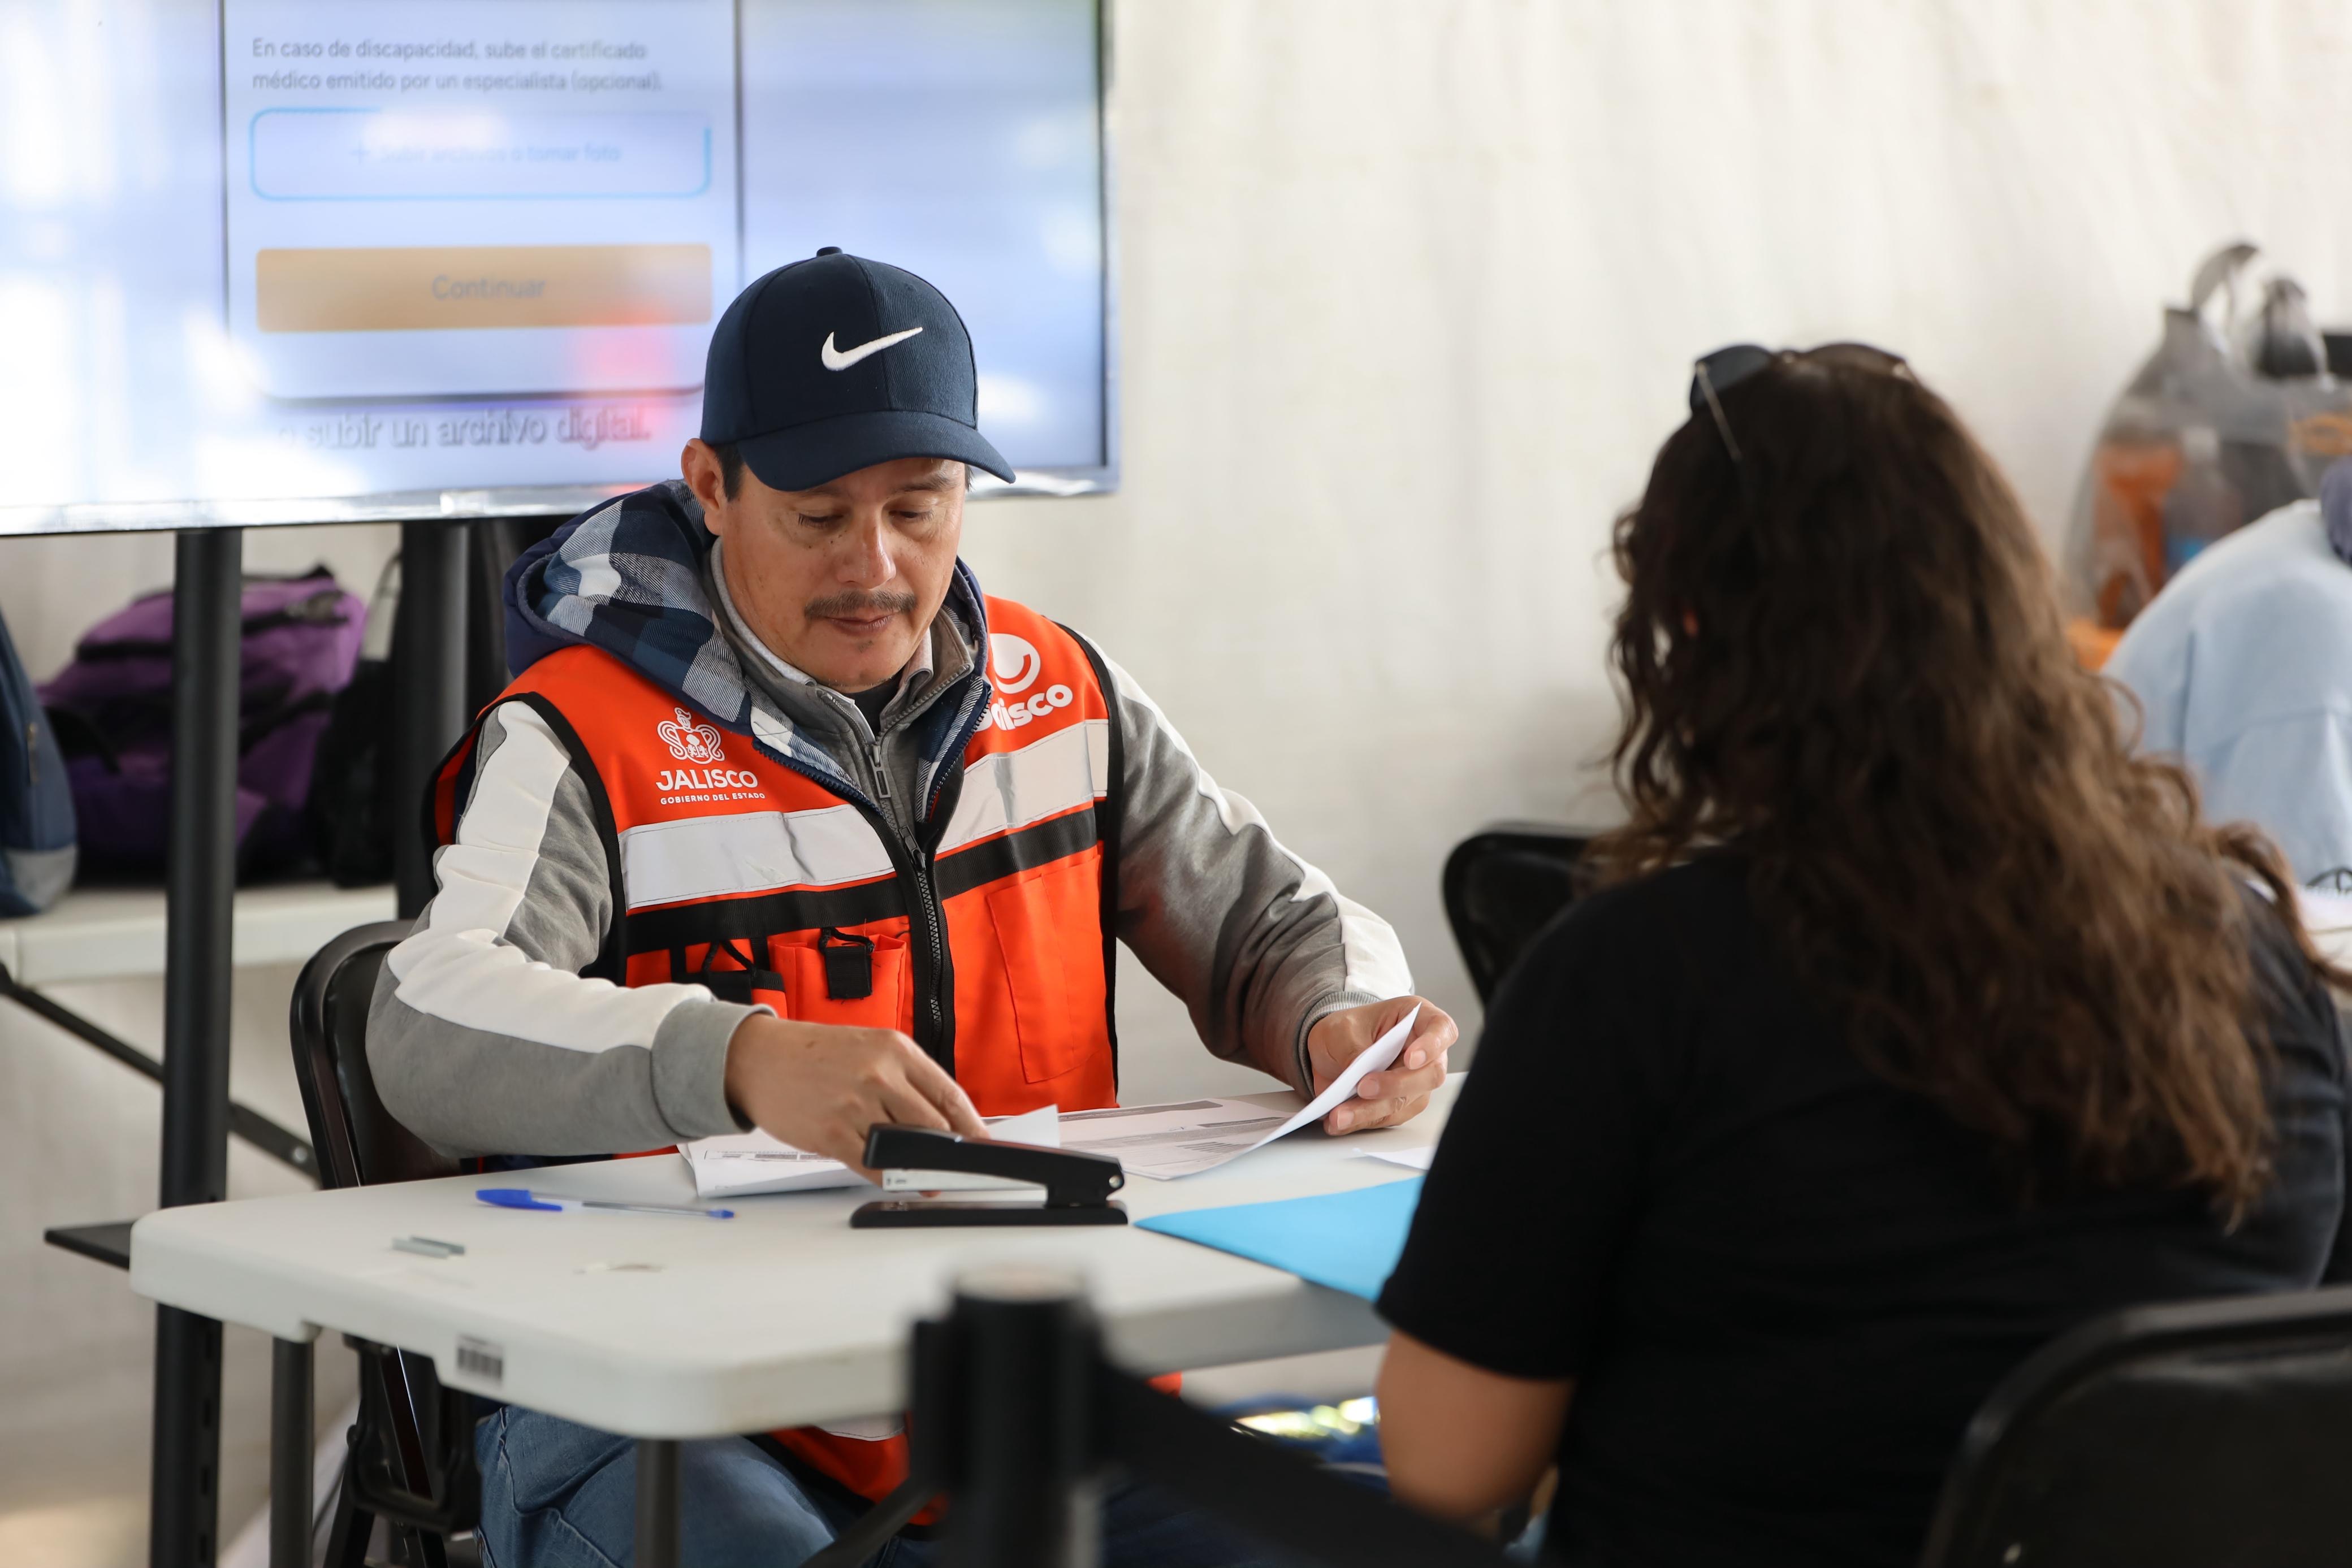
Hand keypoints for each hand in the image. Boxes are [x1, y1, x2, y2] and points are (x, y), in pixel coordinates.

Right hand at [722, 1015, 986, 1181]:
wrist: (759, 1058)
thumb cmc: (815, 1055)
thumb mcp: (869, 1048)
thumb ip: (905, 1079)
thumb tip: (940, 1119)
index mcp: (895, 1050)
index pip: (949, 1094)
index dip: (972, 1127)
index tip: (984, 1145)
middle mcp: (879, 1075)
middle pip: (934, 1125)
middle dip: (950, 1152)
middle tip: (958, 1169)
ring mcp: (855, 1105)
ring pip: (906, 1147)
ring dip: (921, 1169)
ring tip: (929, 1179)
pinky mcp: (832, 1133)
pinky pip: (872, 1165)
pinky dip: (889, 1177)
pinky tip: (895, 1179)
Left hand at [1304, 995, 1456, 1134]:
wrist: (1329, 1052)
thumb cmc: (1345, 1030)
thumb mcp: (1342, 1029)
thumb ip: (1354, 1049)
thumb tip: (1359, 1074)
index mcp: (1416, 1019)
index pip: (1441, 1029)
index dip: (1432, 1045)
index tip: (1411, 1058)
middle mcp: (1424, 1053)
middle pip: (1429, 1075)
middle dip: (1395, 1085)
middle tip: (1363, 1087)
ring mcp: (1416, 1082)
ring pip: (1406, 1101)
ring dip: (1371, 1110)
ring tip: (1339, 1115)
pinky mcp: (1402, 1105)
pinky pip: (1388, 1117)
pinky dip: (1363, 1120)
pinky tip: (1341, 1120)